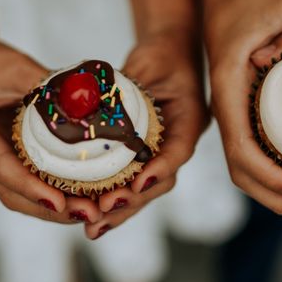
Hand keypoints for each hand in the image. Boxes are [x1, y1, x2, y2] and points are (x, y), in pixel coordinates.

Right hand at [0, 38, 103, 223]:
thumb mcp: (16, 68)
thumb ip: (47, 87)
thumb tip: (90, 104)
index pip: (1, 168)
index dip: (31, 189)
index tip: (60, 203)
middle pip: (13, 194)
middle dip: (52, 209)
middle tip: (91, 214)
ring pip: (21, 196)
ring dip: (57, 207)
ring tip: (94, 212)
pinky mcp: (6, 161)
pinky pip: (30, 184)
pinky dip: (55, 192)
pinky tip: (85, 197)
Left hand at [85, 27, 207, 238]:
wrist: (171, 52)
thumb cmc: (162, 53)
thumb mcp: (149, 61)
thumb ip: (129, 83)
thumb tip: (93, 104)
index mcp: (191, 118)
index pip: (179, 149)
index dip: (161, 168)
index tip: (139, 182)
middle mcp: (180, 141)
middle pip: (161, 181)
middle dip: (132, 202)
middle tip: (102, 216)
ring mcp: (164, 151)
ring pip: (146, 189)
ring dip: (120, 210)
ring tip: (92, 229)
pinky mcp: (146, 155)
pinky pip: (132, 181)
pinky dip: (113, 197)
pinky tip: (90, 214)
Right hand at [205, 0, 281, 215]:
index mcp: (228, 88)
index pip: (240, 147)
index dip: (268, 177)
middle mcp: (226, 109)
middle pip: (242, 170)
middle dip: (278, 198)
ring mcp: (234, 115)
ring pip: (248, 169)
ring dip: (279, 194)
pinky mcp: (245, 115)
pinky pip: (258, 154)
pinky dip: (280, 175)